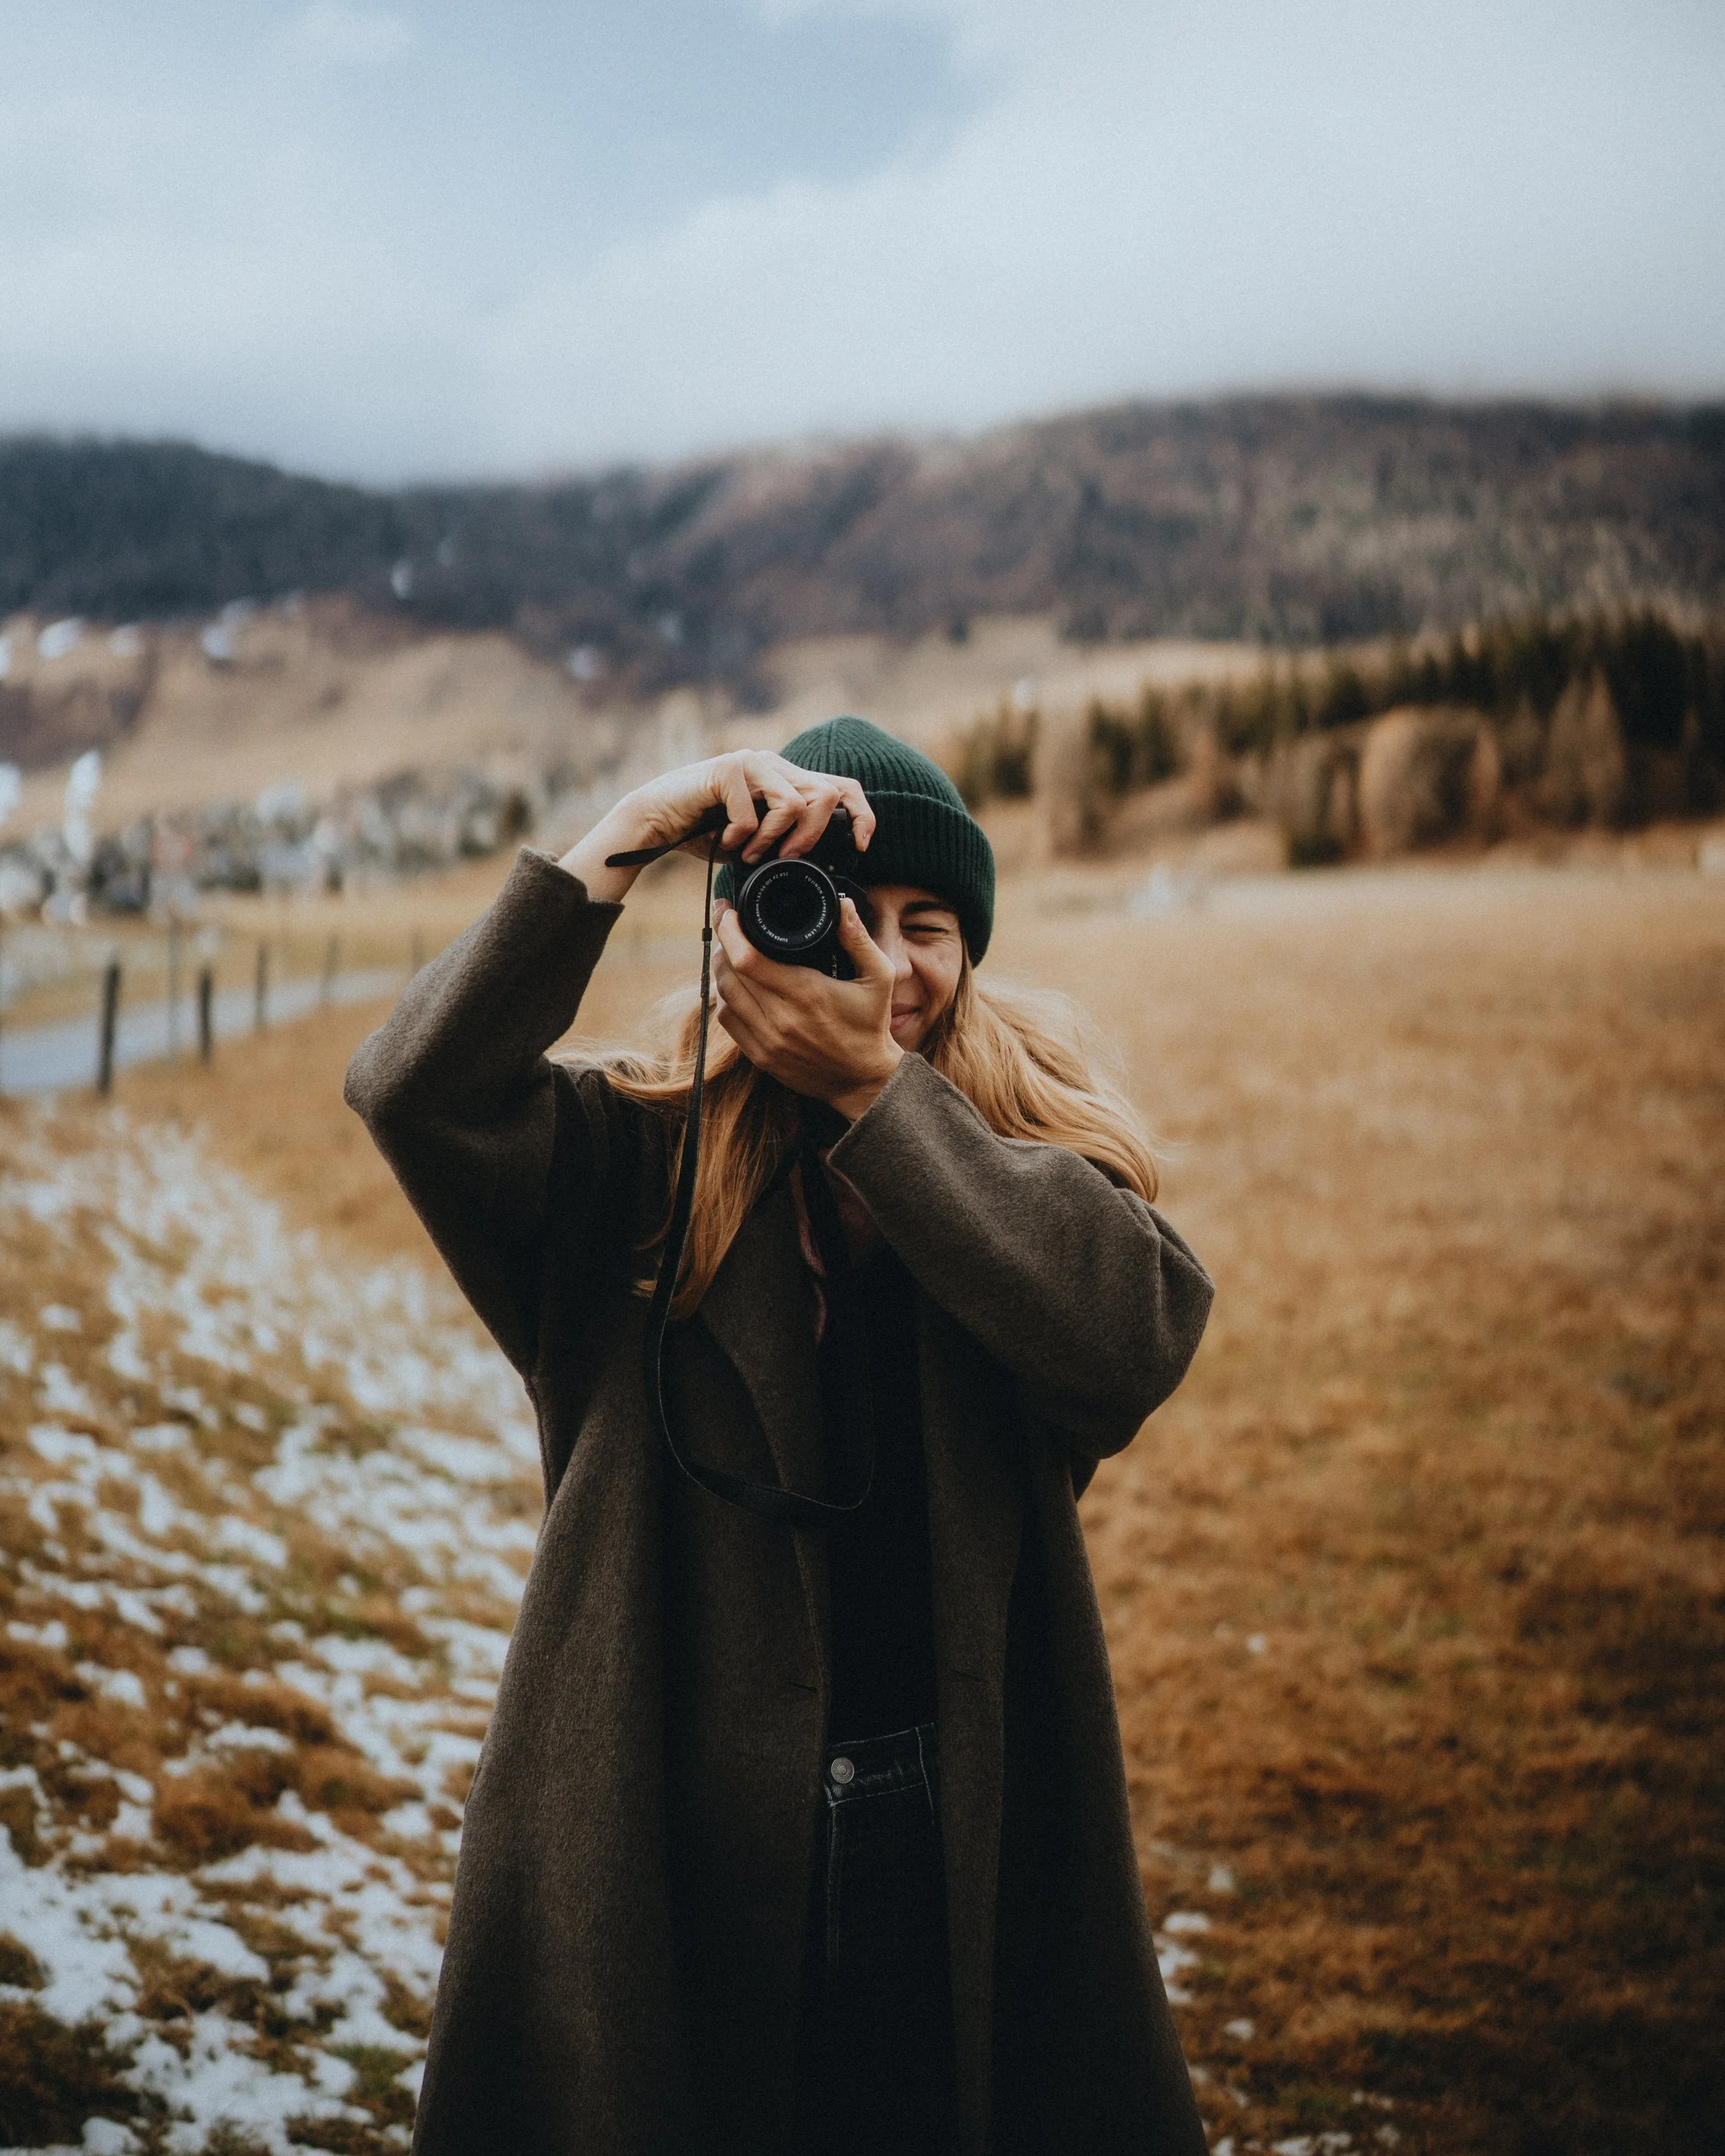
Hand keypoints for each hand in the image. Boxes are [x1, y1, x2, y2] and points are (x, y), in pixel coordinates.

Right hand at [560, 750, 875, 903]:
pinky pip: (754, 813)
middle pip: (826, 795)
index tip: (861, 846)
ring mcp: (752, 761)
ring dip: (773, 840)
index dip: (861, 814)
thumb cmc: (704, 834)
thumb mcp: (757, 842)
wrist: (654, 821)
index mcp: (786, 778)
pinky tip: (723, 841)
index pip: (841, 786)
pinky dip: (741, 838)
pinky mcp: (728, 769)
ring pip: (795, 804)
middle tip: (785, 858)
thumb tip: (822, 859)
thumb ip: (787, 842)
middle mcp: (774, 763)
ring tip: (748, 853)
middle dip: (812, 836)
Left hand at [712, 895, 902, 1119]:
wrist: (863, 1080)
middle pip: (728, 974)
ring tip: (731, 954)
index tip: (728, 911)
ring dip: (722, 971)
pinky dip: (726, 999)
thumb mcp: (879, 978)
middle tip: (730, 928)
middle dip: (724, 945)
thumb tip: (843, 904)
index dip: (729, 930)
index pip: (747, 958)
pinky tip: (737, 987)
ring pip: (723, 997)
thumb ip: (858, 938)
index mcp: (806, 993)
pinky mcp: (760, 1057)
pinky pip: (728, 1021)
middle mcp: (781, 1018)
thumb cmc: (870, 1026)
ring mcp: (767, 1040)